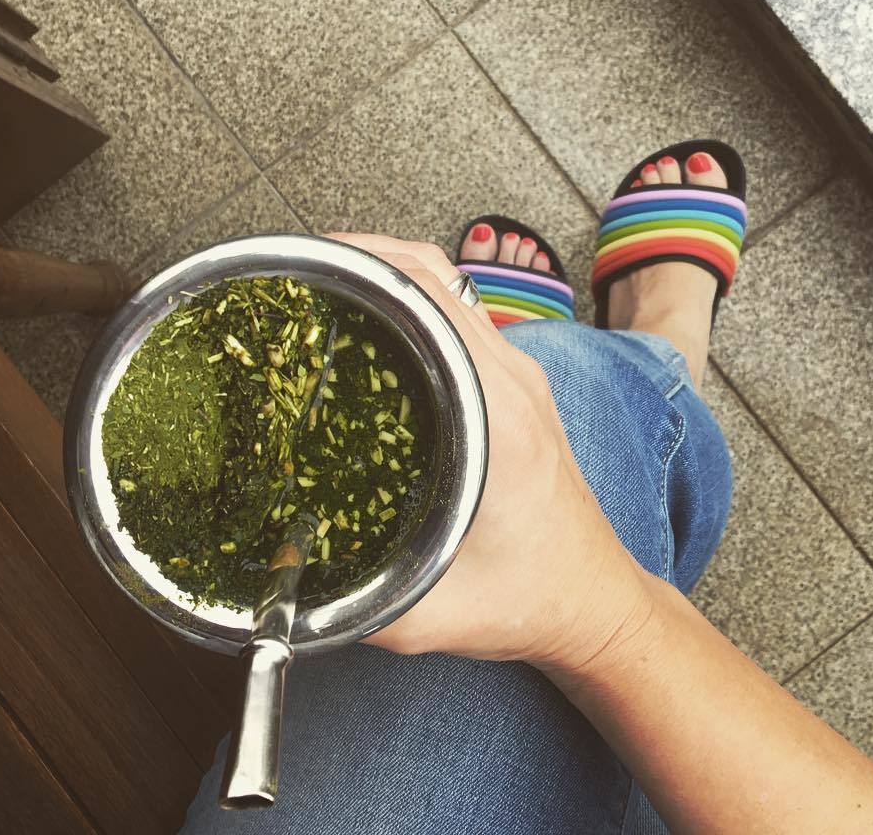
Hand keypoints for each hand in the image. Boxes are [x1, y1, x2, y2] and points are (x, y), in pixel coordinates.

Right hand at [325, 234, 649, 669]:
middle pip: (436, 276)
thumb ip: (356, 607)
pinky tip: (375, 325)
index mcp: (498, 418)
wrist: (593, 598)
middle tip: (301, 271)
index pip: (432, 299)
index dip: (367, 264)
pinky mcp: (519, 385)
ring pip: (450, 288)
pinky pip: (462, 315)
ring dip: (390, 274)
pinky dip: (415, 300)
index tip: (310, 263)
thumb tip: (280, 585)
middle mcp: (514, 382)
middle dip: (363, 257)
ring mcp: (521, 377)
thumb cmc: (531, 598)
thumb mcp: (433, 616)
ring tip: (328, 287)